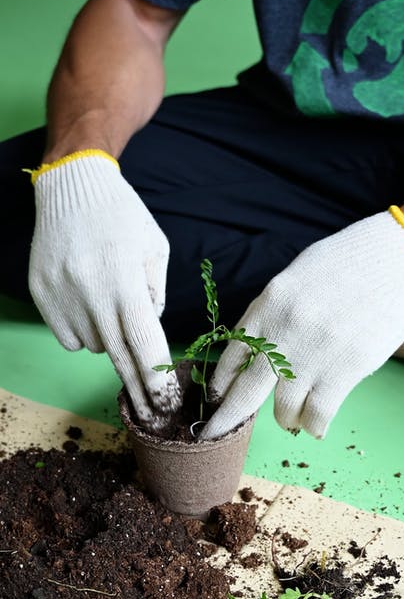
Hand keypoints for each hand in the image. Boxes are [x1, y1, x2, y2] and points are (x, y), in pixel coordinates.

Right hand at [29, 153, 179, 426]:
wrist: (71, 187)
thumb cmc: (122, 215)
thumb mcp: (154, 248)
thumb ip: (155, 293)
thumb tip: (149, 331)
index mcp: (123, 279)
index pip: (144, 342)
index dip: (156, 376)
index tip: (167, 401)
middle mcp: (89, 293)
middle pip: (118, 355)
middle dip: (138, 386)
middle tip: (153, 410)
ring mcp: (60, 296)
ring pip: (94, 345)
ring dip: (111, 340)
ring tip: (111, 304)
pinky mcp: (41, 296)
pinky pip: (69, 336)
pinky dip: (84, 331)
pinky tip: (88, 303)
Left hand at [201, 210, 403, 439]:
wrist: (394, 257)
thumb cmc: (345, 264)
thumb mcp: (294, 280)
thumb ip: (272, 316)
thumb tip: (256, 353)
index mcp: (267, 306)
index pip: (230, 357)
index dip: (220, 386)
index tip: (218, 400)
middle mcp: (283, 331)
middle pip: (244, 392)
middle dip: (227, 420)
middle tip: (216, 435)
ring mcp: (314, 353)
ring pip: (283, 410)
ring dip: (286, 419)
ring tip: (293, 418)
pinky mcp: (346, 369)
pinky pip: (317, 414)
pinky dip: (313, 426)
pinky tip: (315, 425)